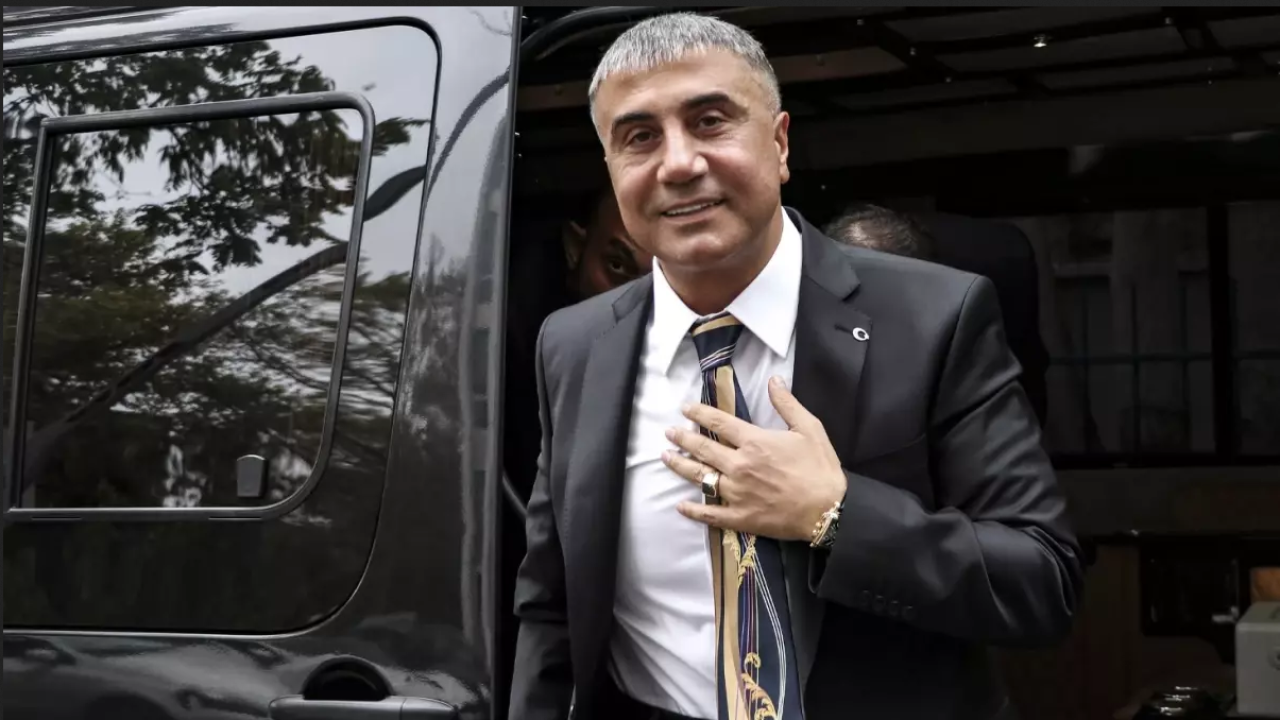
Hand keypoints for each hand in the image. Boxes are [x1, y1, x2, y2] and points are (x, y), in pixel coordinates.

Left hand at [663, 376, 847, 541]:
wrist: (829, 510)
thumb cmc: (820, 468)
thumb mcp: (809, 428)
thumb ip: (787, 404)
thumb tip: (773, 380)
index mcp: (755, 442)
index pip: (719, 423)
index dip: (700, 413)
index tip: (685, 408)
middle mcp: (740, 465)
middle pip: (703, 449)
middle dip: (683, 438)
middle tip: (668, 432)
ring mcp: (737, 493)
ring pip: (701, 477)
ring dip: (680, 466)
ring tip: (666, 458)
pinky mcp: (741, 517)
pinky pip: (711, 514)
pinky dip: (694, 510)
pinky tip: (680, 506)